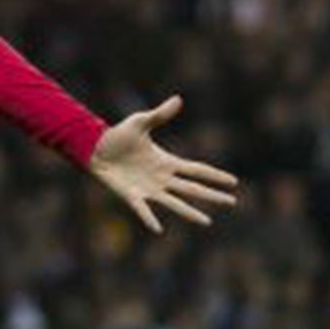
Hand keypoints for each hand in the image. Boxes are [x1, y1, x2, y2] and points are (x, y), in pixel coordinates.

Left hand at [87, 95, 239, 234]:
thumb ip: (159, 115)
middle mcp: (162, 178)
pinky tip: (157, 229)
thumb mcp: (140, 122)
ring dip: (190, 212)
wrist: (95, 148)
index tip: (233, 182)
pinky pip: (143, 209)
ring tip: (207, 222)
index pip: (197, 169)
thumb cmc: (118, 135)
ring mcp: (148, 189)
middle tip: (233, 202)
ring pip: (175, 203)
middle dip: (212, 195)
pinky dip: (149, 218)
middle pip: (193, 188)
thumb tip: (178, 99)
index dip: (215, 175)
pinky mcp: (132, 196)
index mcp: (167, 162)